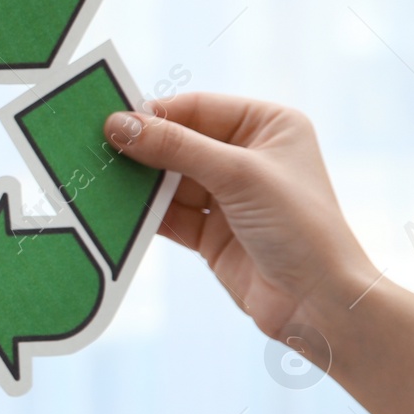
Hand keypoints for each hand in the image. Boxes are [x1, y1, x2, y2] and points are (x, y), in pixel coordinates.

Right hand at [104, 93, 376, 339]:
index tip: (110, 122)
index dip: (154, 115)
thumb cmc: (300, 228)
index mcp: (268, 126)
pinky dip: (142, 213)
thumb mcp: (238, 175)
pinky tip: (113, 210)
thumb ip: (175, 147)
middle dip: (141, 150)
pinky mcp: (211, 232)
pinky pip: (168, 214)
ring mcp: (228, 196)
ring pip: (168, 180)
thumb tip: (118, 124)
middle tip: (94, 149)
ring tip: (98, 180)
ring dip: (137, 184)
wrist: (320, 304)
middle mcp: (248, 156)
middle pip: (178, 143)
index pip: (197, 109)